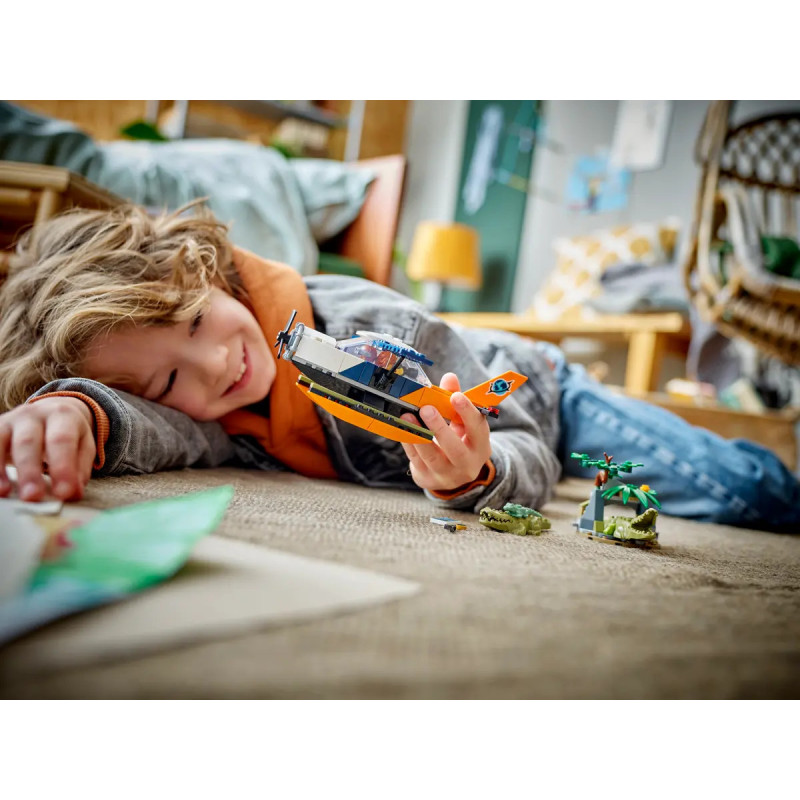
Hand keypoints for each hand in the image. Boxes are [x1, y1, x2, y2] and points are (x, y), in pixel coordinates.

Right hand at [0, 397, 95, 501]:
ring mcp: (10, 420)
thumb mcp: (82, 445)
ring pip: (1, 441)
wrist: (49, 410)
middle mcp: (34, 414)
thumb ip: (80, 468)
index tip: (64, 493)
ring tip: (4, 493)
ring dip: (0, 469)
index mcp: (62, 415)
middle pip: (29, 441)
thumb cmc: (68, 434)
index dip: (62, 467)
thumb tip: (73, 493)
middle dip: (30, 471)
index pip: (62, 440)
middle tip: (33, 497)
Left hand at [401, 372, 491, 493]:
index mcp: (480, 447)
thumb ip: (456, 400)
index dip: (467, 413)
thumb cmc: (459, 440)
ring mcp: (446, 476)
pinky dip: (409, 442)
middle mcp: (467, 465)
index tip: (456, 396)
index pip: (478, 429)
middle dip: (439, 428)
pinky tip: (403, 427)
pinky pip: (416, 460)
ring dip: (418, 435)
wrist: (452, 474)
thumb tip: (449, 377)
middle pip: (454, 448)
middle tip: (427, 408)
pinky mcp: (427, 479)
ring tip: (408, 416)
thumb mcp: (463, 423)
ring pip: (432, 457)